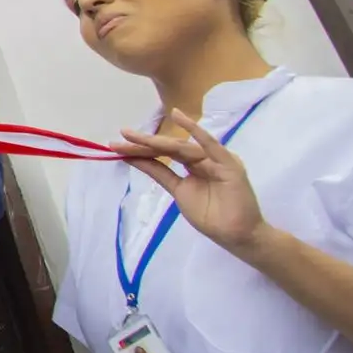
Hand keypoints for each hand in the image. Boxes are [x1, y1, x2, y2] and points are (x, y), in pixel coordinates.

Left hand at [114, 111, 269, 256]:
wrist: (235, 235)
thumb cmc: (210, 216)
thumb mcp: (178, 191)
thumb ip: (160, 172)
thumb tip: (134, 158)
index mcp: (193, 165)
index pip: (163, 154)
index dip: (141, 149)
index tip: (117, 146)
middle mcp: (204, 158)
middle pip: (170, 148)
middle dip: (144, 142)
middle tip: (122, 134)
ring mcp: (216, 160)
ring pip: (183, 147)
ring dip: (158, 141)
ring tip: (134, 136)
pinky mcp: (228, 165)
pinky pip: (210, 146)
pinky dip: (196, 131)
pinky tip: (179, 117)